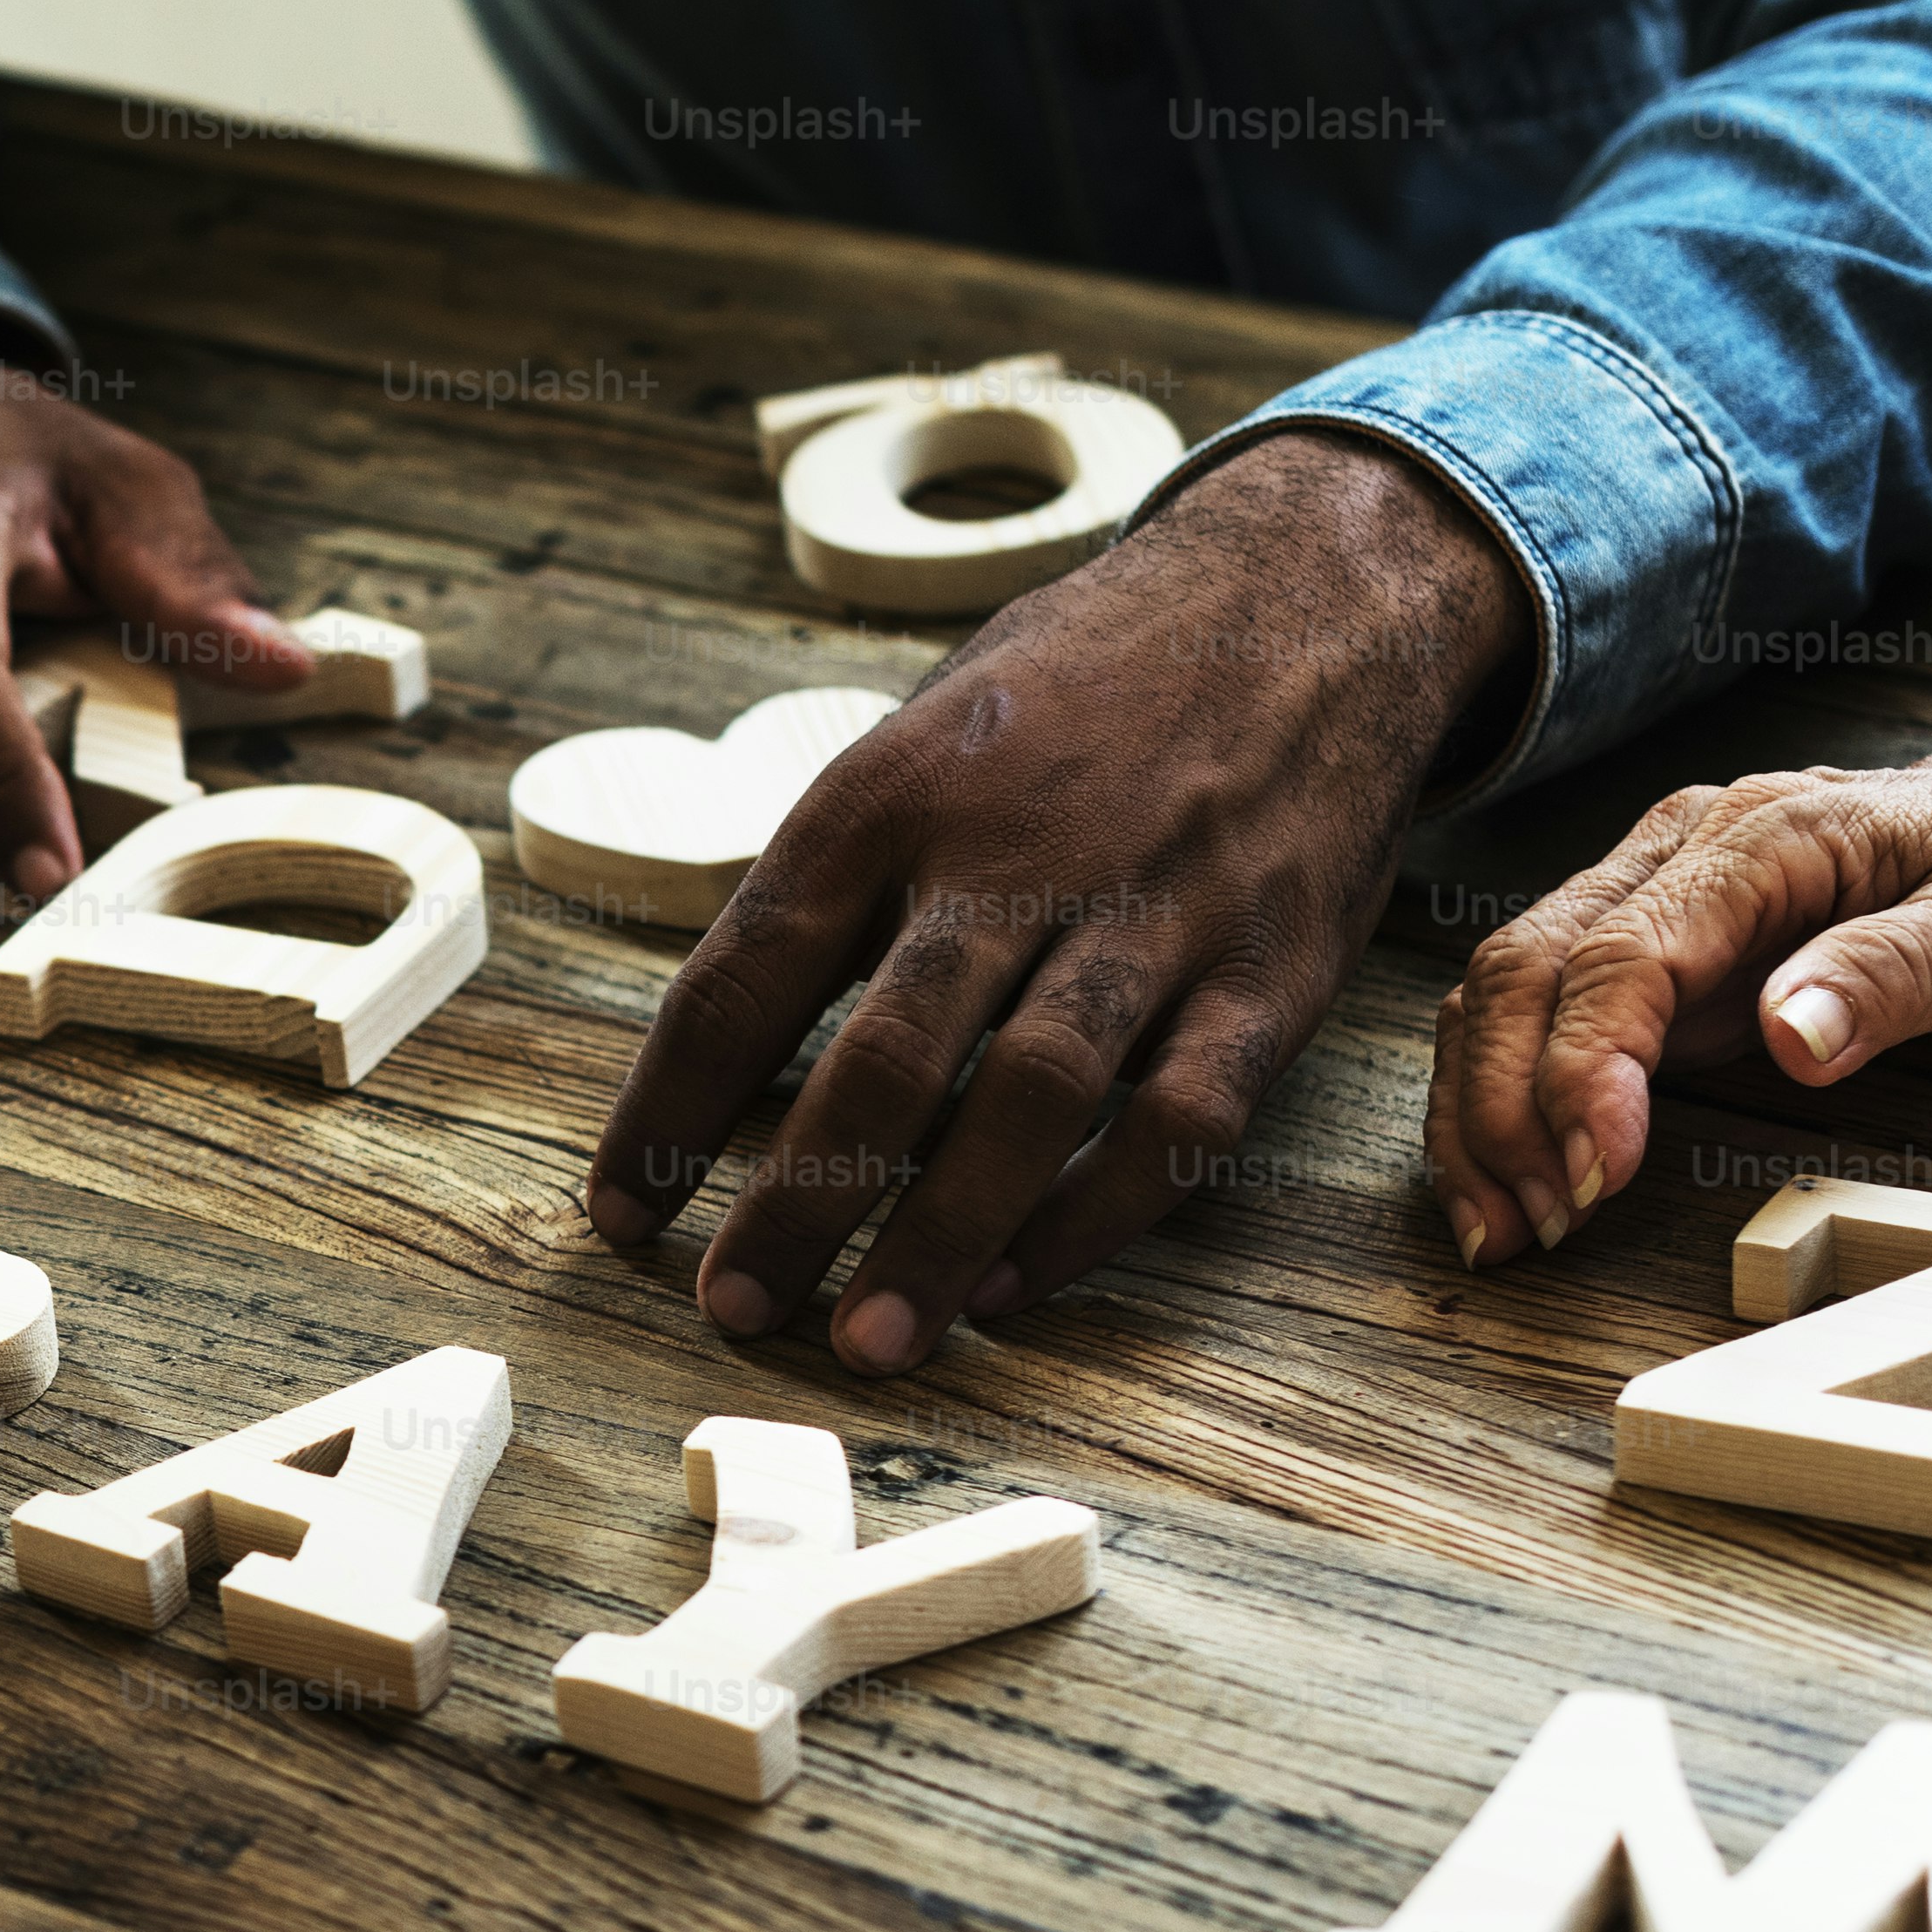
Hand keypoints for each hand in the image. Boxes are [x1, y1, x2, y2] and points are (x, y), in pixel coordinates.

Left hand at [584, 431, 1531, 1368]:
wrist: (1310, 592)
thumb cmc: (1083, 684)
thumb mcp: (928, 729)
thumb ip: (839, 876)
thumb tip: (730, 1045)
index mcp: (898, 789)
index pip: (747, 972)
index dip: (669, 1108)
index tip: (621, 1213)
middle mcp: (1021, 851)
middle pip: (885, 1054)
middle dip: (796, 1202)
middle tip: (734, 1308)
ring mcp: (1155, 913)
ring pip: (1030, 1100)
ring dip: (939, 1235)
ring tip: (871, 1339)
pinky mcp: (1268, 973)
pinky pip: (1176, 1125)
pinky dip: (1090, 1219)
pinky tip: (1012, 1286)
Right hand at [1430, 719, 1931, 1260]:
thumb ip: (1892, 971)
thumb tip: (1787, 1036)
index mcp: (1760, 840)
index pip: (1622, 955)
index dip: (1586, 1071)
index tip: (1597, 1174)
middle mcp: (1676, 850)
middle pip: (1525, 970)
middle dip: (1503, 1109)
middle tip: (1531, 1226)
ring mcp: (1647, 887)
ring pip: (1501, 989)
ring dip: (1478, 1111)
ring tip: (1502, 1223)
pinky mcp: (1644, 936)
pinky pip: (1529, 1007)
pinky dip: (1498, 1094)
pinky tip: (1511, 1173)